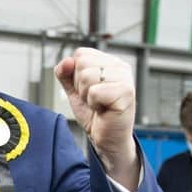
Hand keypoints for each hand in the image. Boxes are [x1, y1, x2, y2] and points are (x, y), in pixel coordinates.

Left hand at [54, 48, 138, 189]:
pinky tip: (103, 109)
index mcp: (109, 61)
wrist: (105, 137)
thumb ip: (65, 73)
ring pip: (87, 76)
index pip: (81, 53)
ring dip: (86, 95)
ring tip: (98, 104)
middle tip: (93, 98)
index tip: (87, 89)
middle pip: (82, 63)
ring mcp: (125, 78)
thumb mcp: (73, 90)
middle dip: (80, 85)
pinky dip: (93, 103)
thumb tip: (66, 61)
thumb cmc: (93, 113)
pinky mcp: (126, 93)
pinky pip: (94, 91)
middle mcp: (120, 66)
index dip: (75, 74)